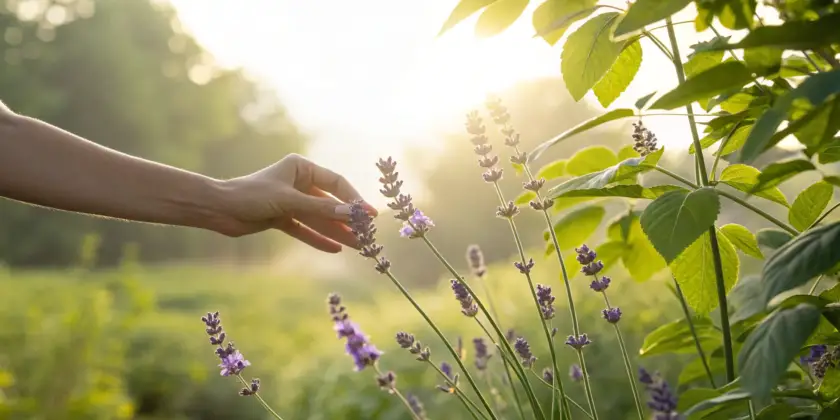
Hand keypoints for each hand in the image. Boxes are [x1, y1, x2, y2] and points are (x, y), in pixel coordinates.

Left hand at [215, 154, 376, 252]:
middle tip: (368, 234)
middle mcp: (299, 182)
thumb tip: (352, 214)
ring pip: (320, 219)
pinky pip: (305, 229)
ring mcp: (291, 201)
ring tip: (359, 246)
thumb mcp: (289, 201)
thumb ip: (321, 210)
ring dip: (337, 232)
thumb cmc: (251, 195)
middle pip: (330, 203)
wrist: (218, 209)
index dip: (355, 199)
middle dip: (348, 220)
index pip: (336, 183)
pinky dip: (318, 239)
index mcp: (302, 168)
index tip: (371, 214)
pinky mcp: (282, 217)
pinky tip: (336, 249)